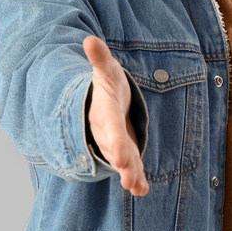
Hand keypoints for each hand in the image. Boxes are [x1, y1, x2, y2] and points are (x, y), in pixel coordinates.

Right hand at [82, 35, 148, 195]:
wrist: (102, 101)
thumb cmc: (108, 84)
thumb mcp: (106, 69)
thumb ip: (100, 57)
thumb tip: (90, 40)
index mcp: (104, 112)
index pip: (109, 126)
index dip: (115, 140)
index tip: (122, 156)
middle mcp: (106, 132)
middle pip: (113, 147)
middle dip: (121, 160)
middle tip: (127, 174)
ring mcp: (115, 144)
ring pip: (122, 160)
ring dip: (129, 174)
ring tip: (136, 187)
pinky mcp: (126, 151)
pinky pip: (131, 166)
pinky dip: (136, 179)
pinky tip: (142, 190)